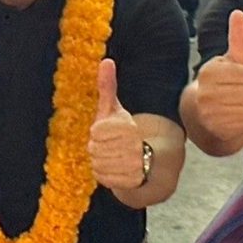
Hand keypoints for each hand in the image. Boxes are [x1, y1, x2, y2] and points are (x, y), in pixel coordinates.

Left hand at [88, 60, 147, 190]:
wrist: (147, 162)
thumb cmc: (124, 132)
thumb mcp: (114, 109)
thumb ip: (107, 86)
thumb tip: (106, 60)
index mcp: (128, 126)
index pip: (96, 131)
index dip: (98, 132)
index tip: (109, 132)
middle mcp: (133, 146)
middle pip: (94, 148)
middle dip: (98, 148)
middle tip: (110, 146)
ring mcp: (133, 165)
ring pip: (97, 163)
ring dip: (100, 162)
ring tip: (113, 157)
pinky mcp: (131, 182)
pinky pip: (103, 178)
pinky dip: (104, 175)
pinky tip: (114, 169)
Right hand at [190, 10, 242, 145]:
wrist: (201, 118)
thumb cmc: (222, 86)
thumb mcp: (230, 61)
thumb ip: (237, 38)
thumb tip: (238, 12)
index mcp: (208, 71)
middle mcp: (205, 91)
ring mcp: (209, 111)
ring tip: (241, 106)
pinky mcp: (216, 129)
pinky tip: (236, 118)